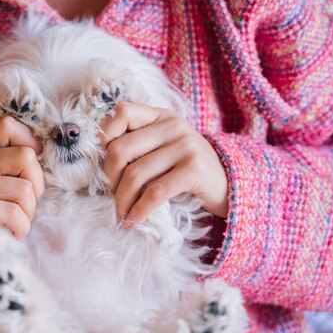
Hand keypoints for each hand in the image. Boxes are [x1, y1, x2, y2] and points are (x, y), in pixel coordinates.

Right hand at [0, 117, 44, 290]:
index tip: (31, 170)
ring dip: (29, 212)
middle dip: (37, 185)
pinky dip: (22, 228)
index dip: (30, 143)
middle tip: (26, 205)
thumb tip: (43, 156)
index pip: (8, 126)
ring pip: (24, 188)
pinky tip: (13, 234)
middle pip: (25, 156)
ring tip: (18, 223)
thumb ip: (6, 167)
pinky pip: (14, 213)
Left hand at [100, 102, 227, 225]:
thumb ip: (140, 142)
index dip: (106, 134)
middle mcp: (173, 126)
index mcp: (161, 116)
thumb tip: (102, 160)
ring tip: (121, 214)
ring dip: (122, 200)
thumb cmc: (188, 167)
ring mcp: (185, 146)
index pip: (123, 112)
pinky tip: (134, 220)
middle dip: (109, 178)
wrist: (230, 183)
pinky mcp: (193, 170)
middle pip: (121, 149)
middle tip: (112, 196)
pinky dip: (139, 210)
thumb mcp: (166, 146)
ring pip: (135, 174)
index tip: (104, 160)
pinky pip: (155, 192)